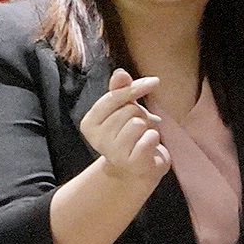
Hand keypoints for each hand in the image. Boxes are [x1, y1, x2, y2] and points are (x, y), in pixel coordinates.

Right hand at [76, 72, 174, 194]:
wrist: (136, 171)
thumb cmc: (130, 136)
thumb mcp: (123, 111)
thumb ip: (120, 92)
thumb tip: (120, 72)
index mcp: (90, 123)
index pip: (113, 97)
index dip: (135, 88)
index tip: (154, 81)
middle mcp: (97, 138)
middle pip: (129, 110)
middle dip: (141, 115)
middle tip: (140, 128)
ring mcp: (113, 152)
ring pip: (139, 123)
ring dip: (148, 128)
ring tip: (142, 138)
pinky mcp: (131, 162)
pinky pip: (150, 137)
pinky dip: (154, 139)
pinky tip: (148, 147)